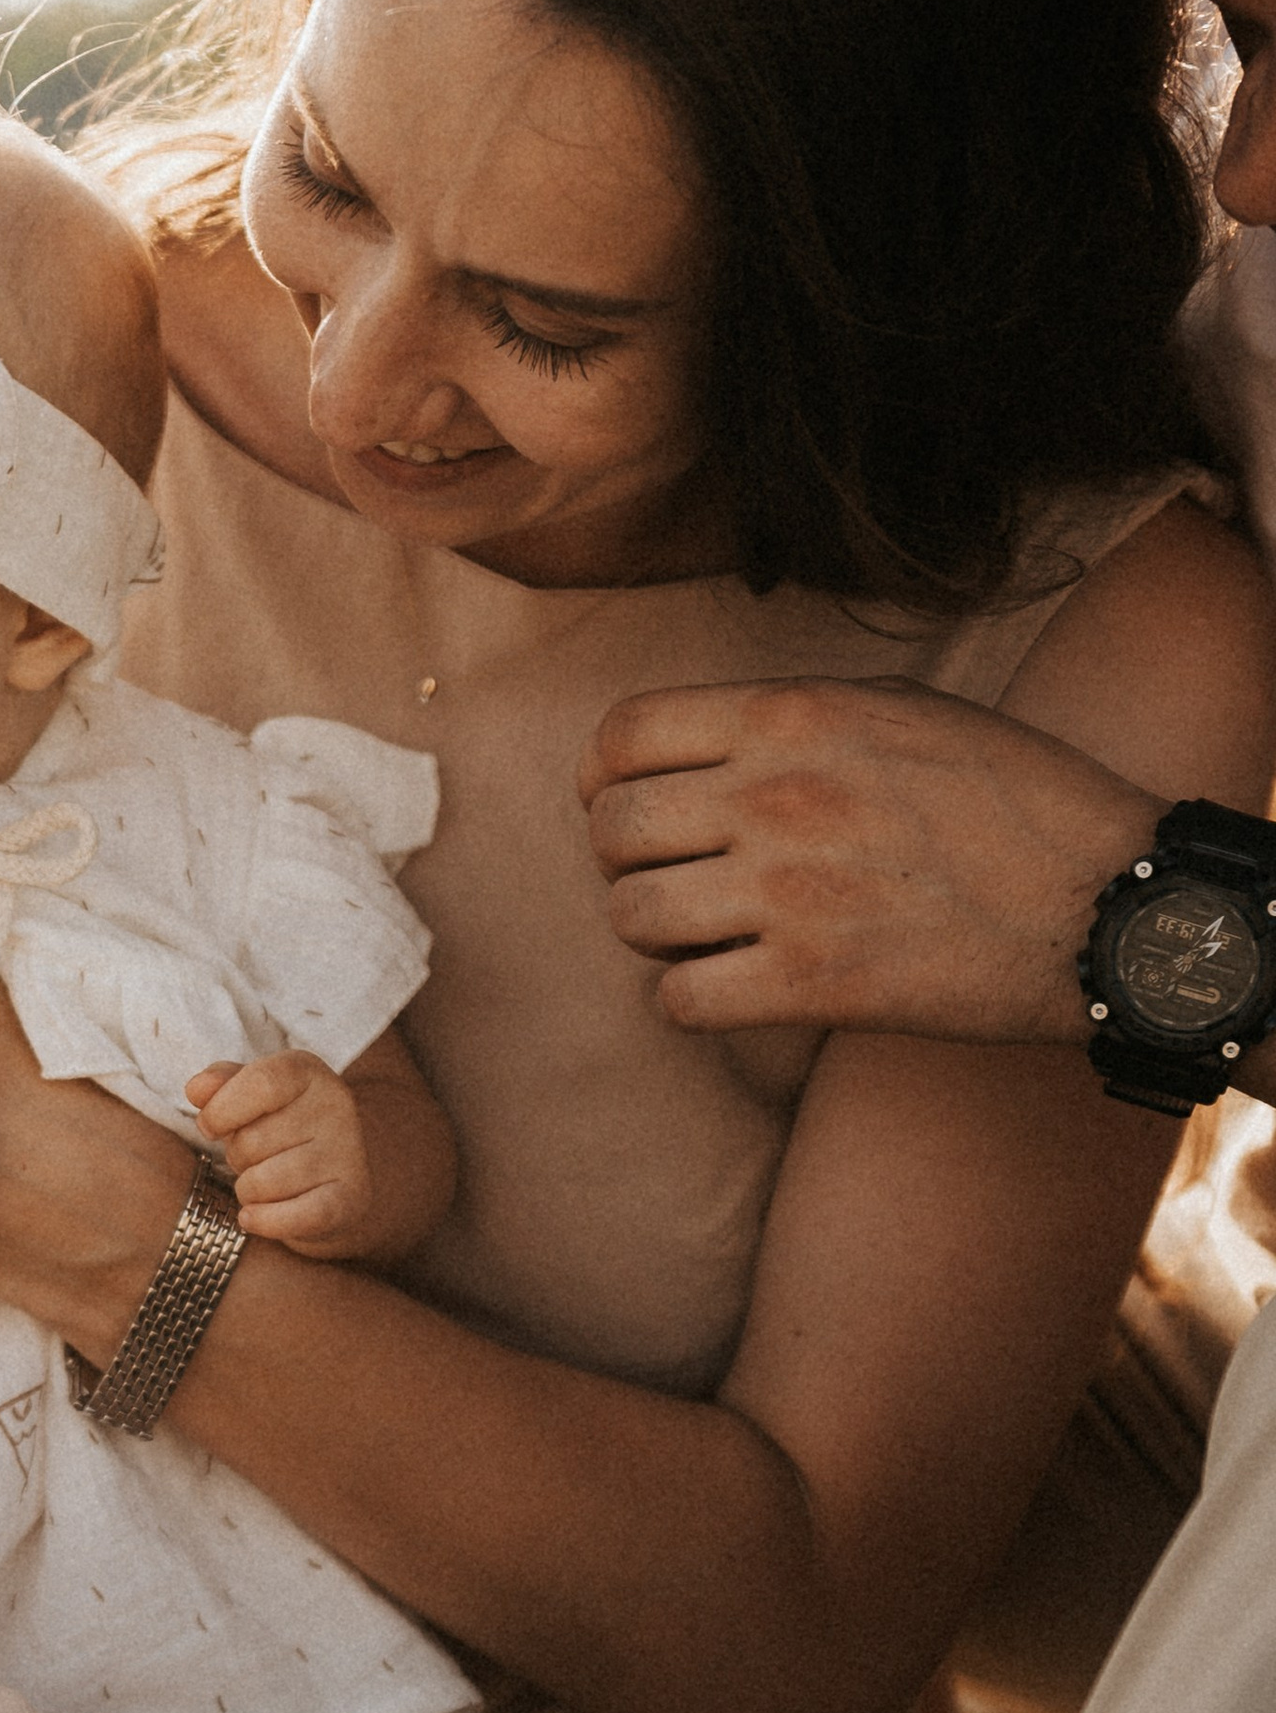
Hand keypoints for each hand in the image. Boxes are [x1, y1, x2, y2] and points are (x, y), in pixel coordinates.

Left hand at [187, 1050, 371, 1252]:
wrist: (332, 1174)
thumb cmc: (278, 1128)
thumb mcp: (248, 1095)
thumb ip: (219, 1084)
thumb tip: (197, 1090)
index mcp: (307, 1072)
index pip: (261, 1082)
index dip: (221, 1110)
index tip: (209, 1127)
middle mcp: (334, 1106)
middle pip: (253, 1140)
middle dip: (237, 1157)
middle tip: (254, 1158)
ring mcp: (346, 1153)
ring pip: (264, 1182)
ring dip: (248, 1191)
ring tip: (264, 1183)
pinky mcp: (350, 1198)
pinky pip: (294, 1217)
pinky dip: (263, 1222)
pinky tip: (254, 1216)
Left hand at [578, 677, 1160, 1037]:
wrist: (1110, 907)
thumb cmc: (1018, 802)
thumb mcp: (902, 710)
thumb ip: (790, 717)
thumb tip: (695, 746)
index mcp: (793, 714)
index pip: (621, 734)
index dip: (603, 777)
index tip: (628, 804)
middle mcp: (775, 794)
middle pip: (609, 832)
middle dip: (624, 862)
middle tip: (675, 879)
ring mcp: (786, 891)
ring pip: (629, 917)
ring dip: (657, 934)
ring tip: (708, 934)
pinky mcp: (810, 984)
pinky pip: (676, 1000)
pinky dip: (691, 1001)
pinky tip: (736, 988)